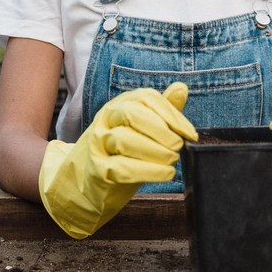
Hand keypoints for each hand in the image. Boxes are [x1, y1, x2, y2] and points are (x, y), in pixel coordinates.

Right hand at [39, 82, 197, 238]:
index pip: (146, 98)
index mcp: (119, 106)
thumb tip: (181, 88)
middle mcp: (106, 120)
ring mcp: (98, 144)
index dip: (171, 114)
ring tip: (172, 160)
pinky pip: (121, 167)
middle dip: (161, 130)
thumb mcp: (140, 129)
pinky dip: (148, 171)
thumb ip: (161, 110)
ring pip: (125, 140)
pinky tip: (164, 173)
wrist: (82, 183)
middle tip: (178, 146)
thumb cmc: (119, 154)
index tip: (189, 133)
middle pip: (132, 113)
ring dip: (155, 151)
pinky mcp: (97, 170)